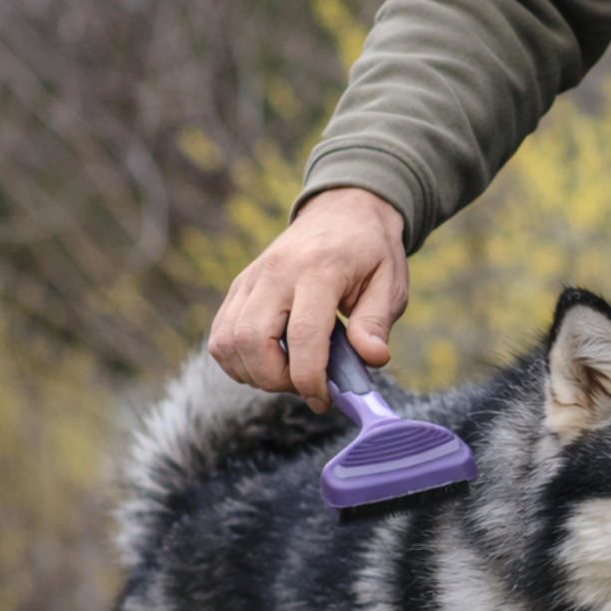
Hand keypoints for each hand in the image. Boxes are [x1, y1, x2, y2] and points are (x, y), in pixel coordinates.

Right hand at [208, 187, 407, 411]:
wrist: (344, 211)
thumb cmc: (371, 252)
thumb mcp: (390, 283)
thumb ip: (376, 322)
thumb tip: (372, 359)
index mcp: (319, 270)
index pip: (302, 335)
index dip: (309, 377)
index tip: (322, 399)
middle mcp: (276, 272)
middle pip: (252, 340)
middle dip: (275, 380)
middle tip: (306, 386)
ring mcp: (252, 278)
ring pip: (228, 341)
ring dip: (254, 373)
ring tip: (290, 374)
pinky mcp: (239, 286)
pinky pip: (220, 334)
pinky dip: (237, 360)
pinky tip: (269, 362)